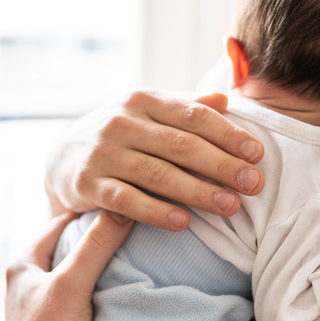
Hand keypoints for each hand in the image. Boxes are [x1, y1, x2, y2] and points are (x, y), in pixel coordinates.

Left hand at [5, 210, 133, 320]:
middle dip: (103, 235)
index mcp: (24, 263)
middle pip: (74, 245)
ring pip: (84, 269)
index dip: (92, 209)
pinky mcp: (65, 320)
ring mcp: (50, 301)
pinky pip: (90, 292)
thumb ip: (94, 246)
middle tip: (136, 224)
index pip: (63, 221)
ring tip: (137, 249)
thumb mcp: (70, 285)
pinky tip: (127, 282)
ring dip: (107, 262)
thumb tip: (125, 207)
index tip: (125, 200)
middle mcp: (33, 279)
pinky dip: (107, 284)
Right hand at [45, 90, 264, 230]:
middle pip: (180, 145)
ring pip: (156, 173)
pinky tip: (183, 222)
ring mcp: (103, 153)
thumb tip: (226, 98)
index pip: (193, 115)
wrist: (62, 157)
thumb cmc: (122, 136)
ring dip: (197, 191)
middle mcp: (121, 122)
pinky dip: (155, 211)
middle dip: (221, 164)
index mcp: (144, 100)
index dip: (228, 134)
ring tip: (230, 206)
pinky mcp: (86, 184)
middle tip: (254, 183)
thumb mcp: (149, 114)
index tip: (257, 153)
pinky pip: (125, 200)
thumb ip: (187, 107)